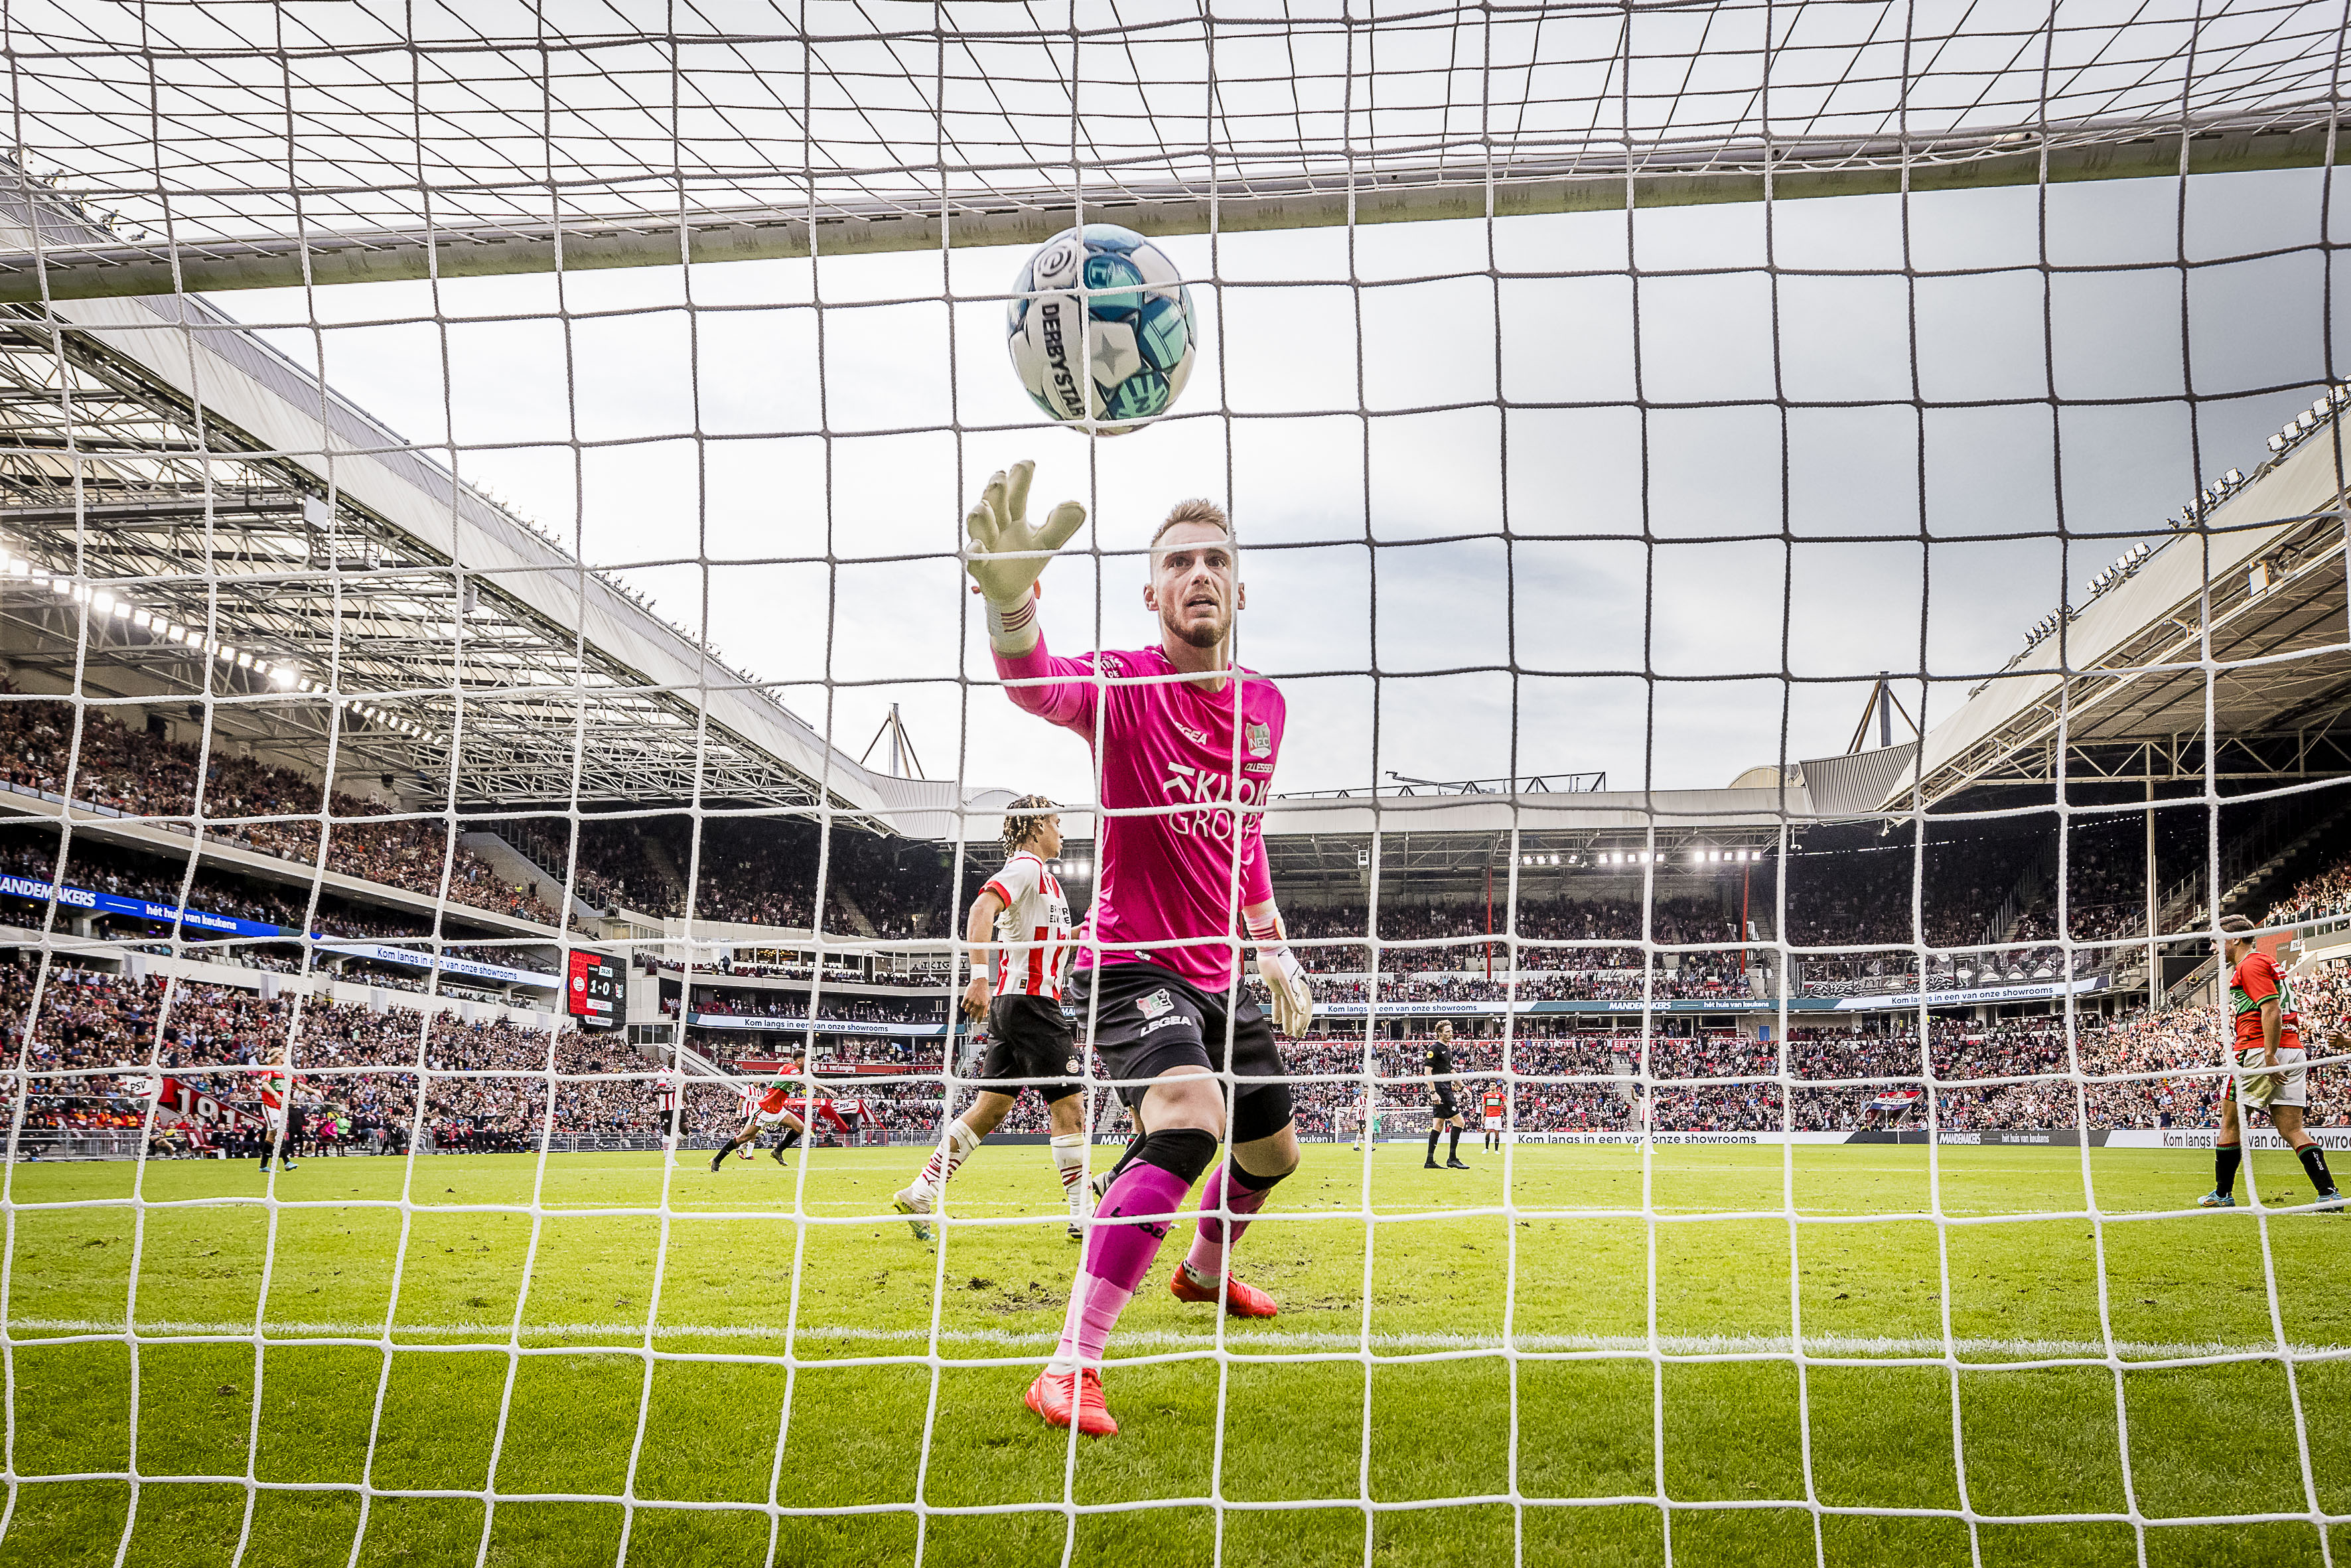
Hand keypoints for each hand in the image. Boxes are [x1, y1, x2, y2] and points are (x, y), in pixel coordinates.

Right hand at [962, 974, 989, 1021]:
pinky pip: (962, 1005)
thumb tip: (985, 1015)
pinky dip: (964, 1005)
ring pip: (967, 1010)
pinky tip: (966, 1003)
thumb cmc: (984, 990)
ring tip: (970, 1007)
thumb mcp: (988, 999)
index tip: (978, 1022)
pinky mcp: (966, 998)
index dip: (979, 1020)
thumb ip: (986, 1008)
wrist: (980, 981)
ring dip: (968, 1010)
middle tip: (973, 1012)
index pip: (980, 1016)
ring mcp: (971, 1001)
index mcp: (983, 1005)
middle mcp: (977, 1004)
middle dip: (973, 1015)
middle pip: (972, 1015)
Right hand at [964, 460, 1085, 607]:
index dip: (1020, 478)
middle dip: (995, 490)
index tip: (1027, 462)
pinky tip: (978, 547)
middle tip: (999, 477)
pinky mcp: (979, 566)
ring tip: (984, 507)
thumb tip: (1079, 506)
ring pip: (978, 526)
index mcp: (1013, 515)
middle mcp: (995, 524)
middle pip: (992, 503)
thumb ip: (1061, 525)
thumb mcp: (1047, 542)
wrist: (1011, 590)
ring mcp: (984, 543)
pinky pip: (973, 558)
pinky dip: (975, 552)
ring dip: (982, 517)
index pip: (1015, 492)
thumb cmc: (1026, 557)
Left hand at [1257, 946, 1312, 1037]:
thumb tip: (1300, 1012)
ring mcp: (1286, 987)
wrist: (1268, 948)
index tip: (1300, 1030)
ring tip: (1286, 1032)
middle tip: (1296, 1035)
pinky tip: (1275, 1020)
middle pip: (1298, 1008)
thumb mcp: (1284, 980)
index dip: (1304, 1019)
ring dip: (1287, 1019)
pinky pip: (1279, 1001)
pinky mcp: (1277, 986)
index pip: (1305, 1006)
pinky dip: (1277, 1011)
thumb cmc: (1278, 961)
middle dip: (1297, 1023)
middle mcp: (1295, 987)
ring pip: (1288, 1006)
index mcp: (1299, 986)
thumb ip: (1293, 997)